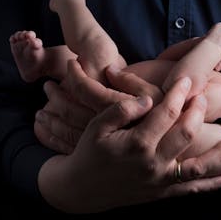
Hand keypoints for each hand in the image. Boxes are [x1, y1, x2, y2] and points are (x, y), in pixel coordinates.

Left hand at [34, 60, 162, 152]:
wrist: (180, 152)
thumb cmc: (170, 119)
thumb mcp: (155, 95)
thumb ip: (131, 82)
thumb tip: (108, 69)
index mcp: (119, 109)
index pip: (86, 88)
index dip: (74, 74)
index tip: (70, 63)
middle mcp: (106, 129)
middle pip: (70, 110)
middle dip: (55, 96)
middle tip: (47, 86)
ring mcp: (101, 145)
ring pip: (65, 129)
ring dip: (49, 117)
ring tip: (42, 105)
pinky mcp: (99, 156)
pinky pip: (66, 146)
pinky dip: (49, 136)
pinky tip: (41, 128)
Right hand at [38, 77, 220, 213]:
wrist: (79, 189)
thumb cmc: (89, 153)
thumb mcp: (97, 126)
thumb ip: (122, 110)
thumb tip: (148, 98)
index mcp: (137, 143)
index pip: (166, 112)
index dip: (178, 93)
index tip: (186, 80)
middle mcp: (152, 163)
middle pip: (186, 133)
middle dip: (197, 111)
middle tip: (202, 97)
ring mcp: (159, 181)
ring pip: (196, 166)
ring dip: (217, 153)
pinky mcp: (160, 193)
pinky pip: (189, 191)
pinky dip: (210, 186)